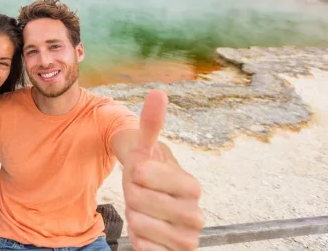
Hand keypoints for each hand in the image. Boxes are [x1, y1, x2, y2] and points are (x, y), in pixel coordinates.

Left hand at [122, 90, 203, 250]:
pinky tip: (144, 233)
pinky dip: (138, 240)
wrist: (152, 214)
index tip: (139, 173)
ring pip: (141, 225)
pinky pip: (146, 249)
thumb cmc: (148, 179)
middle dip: (131, 195)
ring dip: (133, 217)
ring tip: (141, 213)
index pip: (154, 175)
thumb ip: (150, 125)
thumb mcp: (145, 151)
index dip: (139, 173)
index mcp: (191, 185)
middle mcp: (196, 213)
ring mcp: (188, 238)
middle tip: (138, 196)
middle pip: (142, 201)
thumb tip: (158, 93)